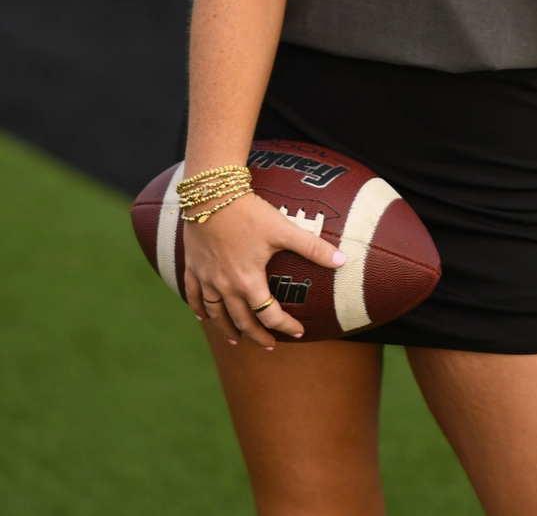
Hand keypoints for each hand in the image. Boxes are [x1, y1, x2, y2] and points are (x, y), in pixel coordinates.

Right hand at [183, 192, 344, 348]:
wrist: (212, 195)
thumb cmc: (249, 212)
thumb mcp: (283, 229)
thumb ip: (312, 247)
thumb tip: (342, 260)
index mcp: (248, 281)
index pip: (269, 315)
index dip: (286, 326)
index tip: (298, 332)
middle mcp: (225, 286)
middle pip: (241, 321)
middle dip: (257, 336)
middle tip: (270, 344)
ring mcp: (206, 278)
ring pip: (215, 314)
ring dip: (227, 329)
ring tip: (236, 340)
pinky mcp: (192, 266)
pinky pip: (193, 296)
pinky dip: (198, 309)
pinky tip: (203, 317)